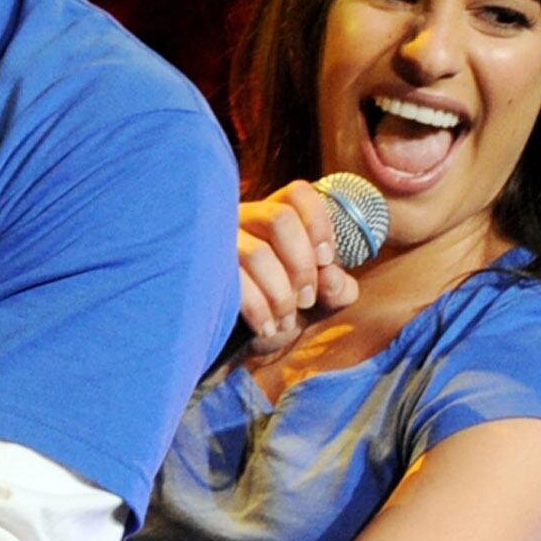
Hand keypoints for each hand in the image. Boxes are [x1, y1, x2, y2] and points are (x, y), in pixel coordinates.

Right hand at [234, 181, 368, 353]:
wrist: (238, 346)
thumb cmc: (279, 312)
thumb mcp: (317, 301)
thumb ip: (337, 289)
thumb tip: (331, 277)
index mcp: (273, 216)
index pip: (297, 194)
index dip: (318, 223)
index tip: (326, 259)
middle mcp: (242, 219)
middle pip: (279, 218)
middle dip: (301, 265)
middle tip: (307, 299)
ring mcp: (218, 242)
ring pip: (257, 253)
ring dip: (281, 294)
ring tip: (286, 321)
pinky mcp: (204, 271)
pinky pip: (235, 282)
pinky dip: (259, 309)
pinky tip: (267, 327)